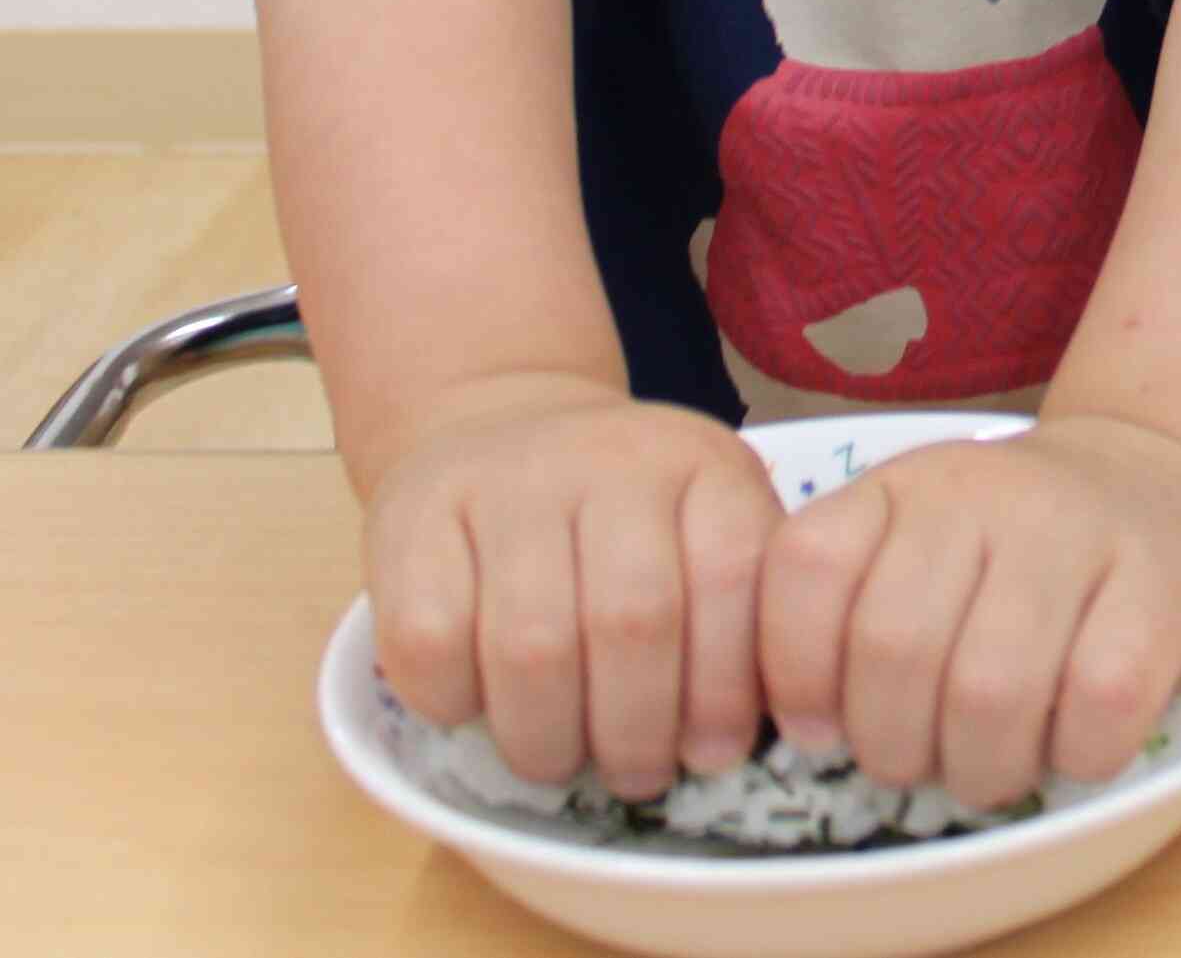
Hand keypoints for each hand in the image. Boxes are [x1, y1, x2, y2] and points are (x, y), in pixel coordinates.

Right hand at [363, 372, 782, 796]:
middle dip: (637, 729)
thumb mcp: (700, 532)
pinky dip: (454, 701)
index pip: (733, 578)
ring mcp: (510, 480)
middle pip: (634, 620)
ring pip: (533, 644)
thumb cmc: (619, 521)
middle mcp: (614, 458)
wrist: (499, 428)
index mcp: (706, 464)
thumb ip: (734, 615)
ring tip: (559, 762)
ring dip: (548, 736)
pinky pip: (431, 641)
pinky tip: (475, 711)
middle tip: (635, 778)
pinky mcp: (415, 513)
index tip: (714, 755)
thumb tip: (740, 742)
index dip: (725, 687)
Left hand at [757, 413, 1180, 810]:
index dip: (795, 672)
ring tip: (993, 764)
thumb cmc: (1019, 546)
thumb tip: (807, 735)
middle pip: (896, 646)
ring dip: (981, 767)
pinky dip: (1073, 756)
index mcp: (908, 484)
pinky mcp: (1164, 590)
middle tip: (923, 760)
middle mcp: (988, 491)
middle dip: (894, 746)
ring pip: (991, 689)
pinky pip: (1096, 707)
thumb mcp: (919, 540)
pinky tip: (1074, 741)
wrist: (1164, 480)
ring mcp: (1081, 532)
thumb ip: (848, 611)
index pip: (808, 564)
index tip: (822, 729)